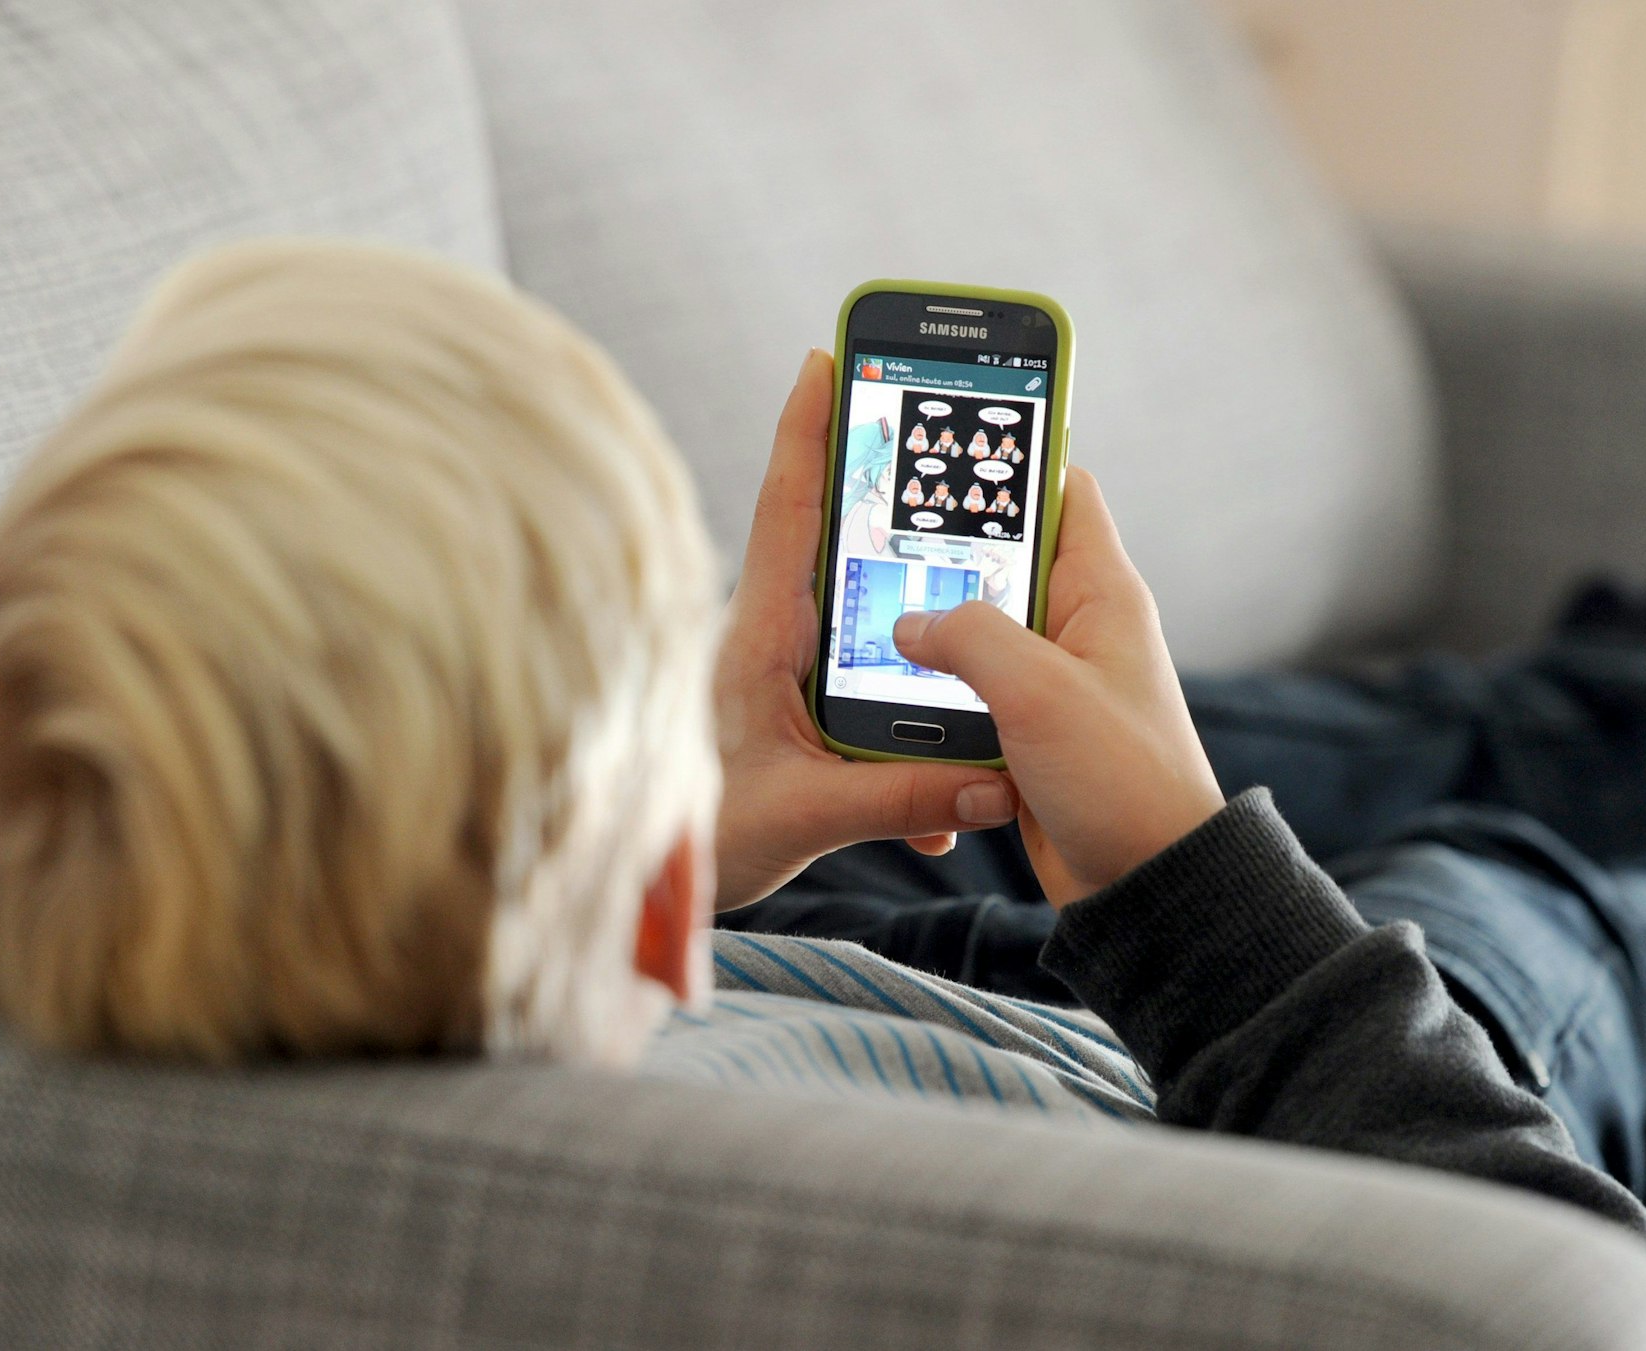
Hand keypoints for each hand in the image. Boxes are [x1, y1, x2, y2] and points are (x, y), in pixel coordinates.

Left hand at [712, 350, 1020, 910]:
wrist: (655, 896)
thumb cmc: (702, 841)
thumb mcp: (802, 817)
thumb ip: (893, 798)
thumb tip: (990, 781)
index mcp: (762, 635)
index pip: (787, 510)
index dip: (808, 430)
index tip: (827, 355)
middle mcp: (772, 638)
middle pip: (832, 537)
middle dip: (882, 486)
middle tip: (927, 425)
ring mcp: (785, 673)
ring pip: (861, 614)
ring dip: (912, 606)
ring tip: (970, 589)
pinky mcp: (799, 712)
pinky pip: (869, 684)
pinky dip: (914, 717)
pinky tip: (947, 794)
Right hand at [892, 468, 1224, 905]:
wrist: (1148, 886)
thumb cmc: (1122, 781)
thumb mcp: (1038, 690)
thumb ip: (968, 636)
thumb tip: (908, 624)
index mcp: (1102, 592)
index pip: (1062, 489)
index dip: (1010, 458)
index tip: (945, 441)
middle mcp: (1080, 626)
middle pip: (1003, 558)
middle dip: (944, 549)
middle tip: (875, 529)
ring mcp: (1054, 681)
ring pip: (977, 629)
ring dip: (931, 629)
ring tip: (868, 609)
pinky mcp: (1029, 731)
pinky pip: (971, 691)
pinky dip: (935, 690)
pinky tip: (890, 690)